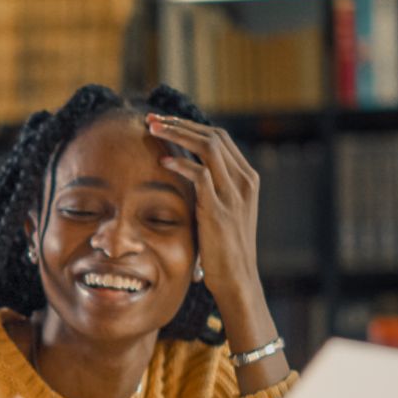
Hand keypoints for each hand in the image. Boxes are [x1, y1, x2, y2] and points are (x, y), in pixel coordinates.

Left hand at [144, 113, 261, 299]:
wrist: (238, 278)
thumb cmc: (224, 246)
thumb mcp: (223, 210)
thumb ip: (212, 188)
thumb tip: (186, 171)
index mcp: (246, 178)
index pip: (220, 138)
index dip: (190, 125)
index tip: (164, 121)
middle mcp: (244, 181)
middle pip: (214, 136)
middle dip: (181, 124)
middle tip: (151, 119)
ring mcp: (234, 194)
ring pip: (209, 147)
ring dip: (178, 134)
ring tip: (152, 129)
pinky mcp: (219, 210)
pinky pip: (201, 176)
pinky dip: (181, 164)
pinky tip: (162, 161)